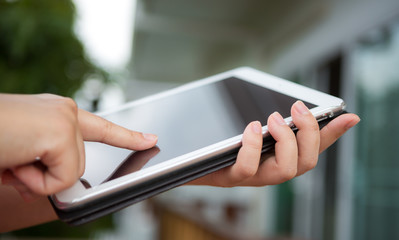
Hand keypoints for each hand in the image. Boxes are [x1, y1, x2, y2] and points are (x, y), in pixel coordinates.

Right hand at [0, 94, 157, 199]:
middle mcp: (65, 111)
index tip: (151, 139)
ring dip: (35, 178)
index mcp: (57, 115)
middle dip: (44, 176)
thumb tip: (64, 182)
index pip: (100, 127)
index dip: (127, 136)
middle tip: (15, 160)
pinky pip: (62, 178)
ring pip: (69, 173)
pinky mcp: (61, 133)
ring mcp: (65, 120)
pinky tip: (16, 161)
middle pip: (76, 165)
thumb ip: (49, 162)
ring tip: (11, 158)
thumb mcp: (23, 153)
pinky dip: (35, 182)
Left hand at [190, 101, 359, 186]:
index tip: (348, 115)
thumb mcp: (247, 125)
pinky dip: (252, 147)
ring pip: (284, 172)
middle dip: (307, 133)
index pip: (313, 148)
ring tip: (273, 118)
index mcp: (278, 156)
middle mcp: (269, 170)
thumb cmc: (219, 142)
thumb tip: (293, 105)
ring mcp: (250, 177)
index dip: (332, 134)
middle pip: (305, 164)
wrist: (185, 160)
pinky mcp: (228, 177)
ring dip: (285, 142)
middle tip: (295, 109)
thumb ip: (271, 118)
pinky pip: (247, 170)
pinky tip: (250, 128)